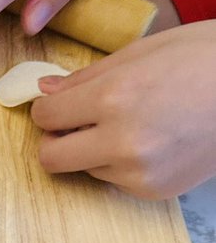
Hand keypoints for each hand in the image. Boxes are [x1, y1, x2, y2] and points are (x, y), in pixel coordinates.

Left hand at [30, 22, 215, 198]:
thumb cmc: (204, 58)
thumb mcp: (142, 52)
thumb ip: (86, 77)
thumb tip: (42, 90)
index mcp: (114, 97)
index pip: (45, 117)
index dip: (46, 109)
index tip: (57, 105)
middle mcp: (121, 140)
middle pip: (51, 157)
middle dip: (56, 140)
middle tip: (76, 124)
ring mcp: (138, 171)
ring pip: (84, 169)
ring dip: (93, 150)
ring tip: (132, 124)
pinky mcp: (154, 190)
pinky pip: (114, 180)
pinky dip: (121, 163)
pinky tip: (151, 141)